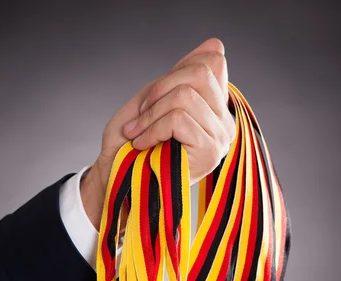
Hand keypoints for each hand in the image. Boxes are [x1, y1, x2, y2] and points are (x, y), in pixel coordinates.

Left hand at [81, 37, 234, 229]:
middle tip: (140, 115)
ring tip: (137, 133)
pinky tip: (141, 144)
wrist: (116, 177)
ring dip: (150, 114)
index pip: (213, 62)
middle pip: (200, 73)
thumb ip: (180, 75)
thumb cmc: (130, 143)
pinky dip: (152, 129)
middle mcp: (224, 122)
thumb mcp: (152, 99)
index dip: (177, 69)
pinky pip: (179, 120)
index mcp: (214, 108)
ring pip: (186, 96)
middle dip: (159, 89)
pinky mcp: (209, 152)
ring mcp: (220, 138)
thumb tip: (216, 44)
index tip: (152, 99)